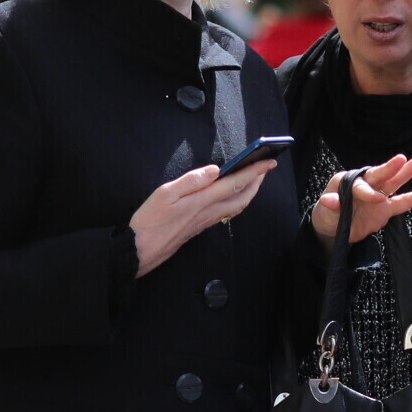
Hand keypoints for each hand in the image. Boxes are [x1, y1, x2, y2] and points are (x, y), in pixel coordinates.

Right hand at [130, 159, 275, 276]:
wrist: (142, 249)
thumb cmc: (150, 220)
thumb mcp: (165, 193)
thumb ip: (191, 181)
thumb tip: (215, 170)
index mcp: (202, 200)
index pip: (236, 183)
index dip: (254, 171)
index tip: (268, 161)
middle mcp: (209, 212)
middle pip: (243, 196)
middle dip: (258, 181)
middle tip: (267, 167)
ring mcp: (207, 220)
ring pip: (238, 206)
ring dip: (250, 191)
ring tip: (255, 179)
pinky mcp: (202, 226)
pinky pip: (229, 212)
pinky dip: (238, 201)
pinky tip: (235, 196)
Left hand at [310, 154, 411, 242]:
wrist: (334, 230)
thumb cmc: (327, 216)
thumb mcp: (324, 212)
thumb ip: (331, 205)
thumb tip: (328, 200)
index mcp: (347, 181)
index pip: (360, 184)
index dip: (367, 191)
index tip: (376, 199)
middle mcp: (365, 184)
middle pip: (379, 175)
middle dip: (390, 168)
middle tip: (401, 159)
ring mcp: (377, 196)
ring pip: (394, 183)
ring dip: (407, 172)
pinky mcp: (386, 208)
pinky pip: (403, 202)